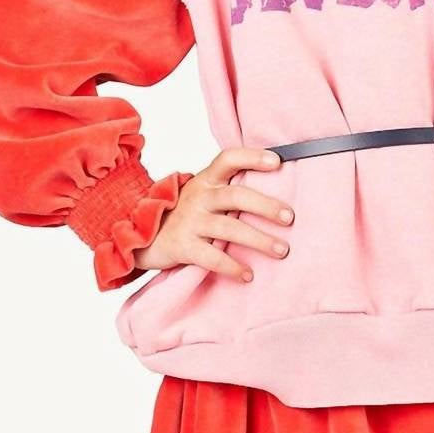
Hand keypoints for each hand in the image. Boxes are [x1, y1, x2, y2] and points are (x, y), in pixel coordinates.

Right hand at [136, 146, 292, 280]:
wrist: (144, 235)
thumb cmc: (186, 215)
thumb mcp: (202, 194)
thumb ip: (228, 189)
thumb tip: (274, 191)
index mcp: (205, 180)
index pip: (228, 159)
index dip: (252, 157)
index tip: (277, 162)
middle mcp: (199, 197)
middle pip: (236, 196)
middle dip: (266, 206)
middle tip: (289, 218)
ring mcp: (190, 222)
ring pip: (229, 229)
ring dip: (259, 240)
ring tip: (282, 250)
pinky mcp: (184, 246)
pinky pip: (212, 258)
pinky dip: (232, 267)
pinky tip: (248, 275)